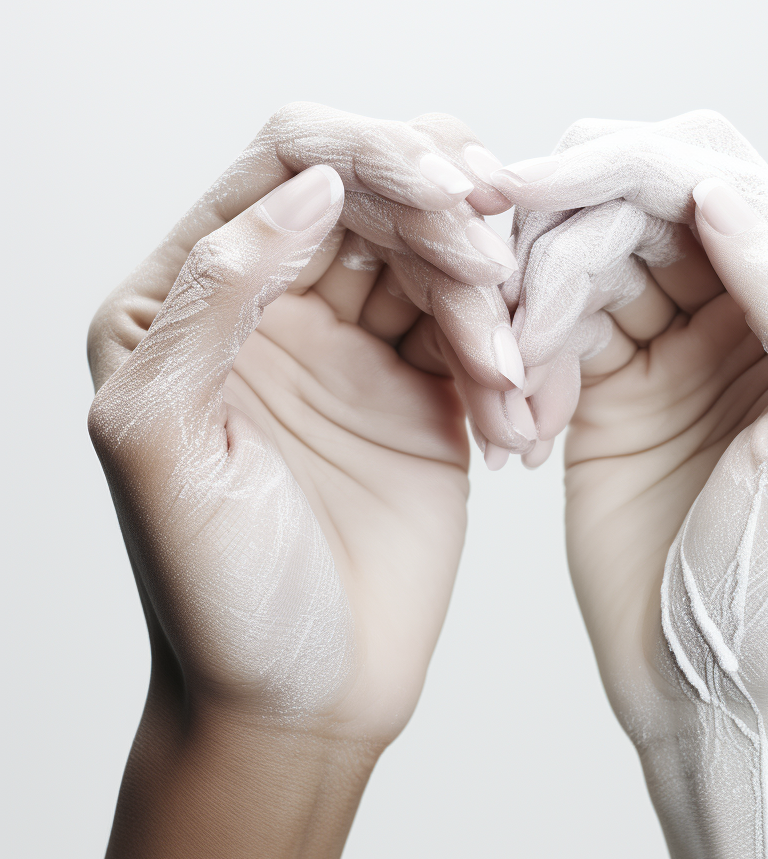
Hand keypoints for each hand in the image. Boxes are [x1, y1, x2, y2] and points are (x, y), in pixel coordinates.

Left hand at [86, 108, 508, 858]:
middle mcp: (276, 304)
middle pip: (379, 189)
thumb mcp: (163, 444)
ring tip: (502, 368)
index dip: (368, 157)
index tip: (441, 198)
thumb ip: (213, 297)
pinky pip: (482, 325)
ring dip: (488, 284)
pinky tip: (515, 407)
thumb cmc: (215, 597)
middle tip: (486, 274)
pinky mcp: (426, 389)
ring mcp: (358, 344)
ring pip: (443, 250)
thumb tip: (308, 188)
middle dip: (445, 211)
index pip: (285, 165)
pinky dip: (512, 347)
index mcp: (188, 298)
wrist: (302, 701)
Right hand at [490, 113, 767, 858]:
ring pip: (590, 263)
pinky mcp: (616, 391)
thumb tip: (722, 187)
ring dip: (535, 303)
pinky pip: (557, 331)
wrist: (712, 697)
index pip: (728, 187)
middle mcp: (757, 316)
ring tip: (516, 381)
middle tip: (492, 270)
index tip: (536, 182)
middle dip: (566, 227)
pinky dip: (525, 359)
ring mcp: (680, 350)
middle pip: (648, 208)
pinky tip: (524, 424)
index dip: (632, 169)